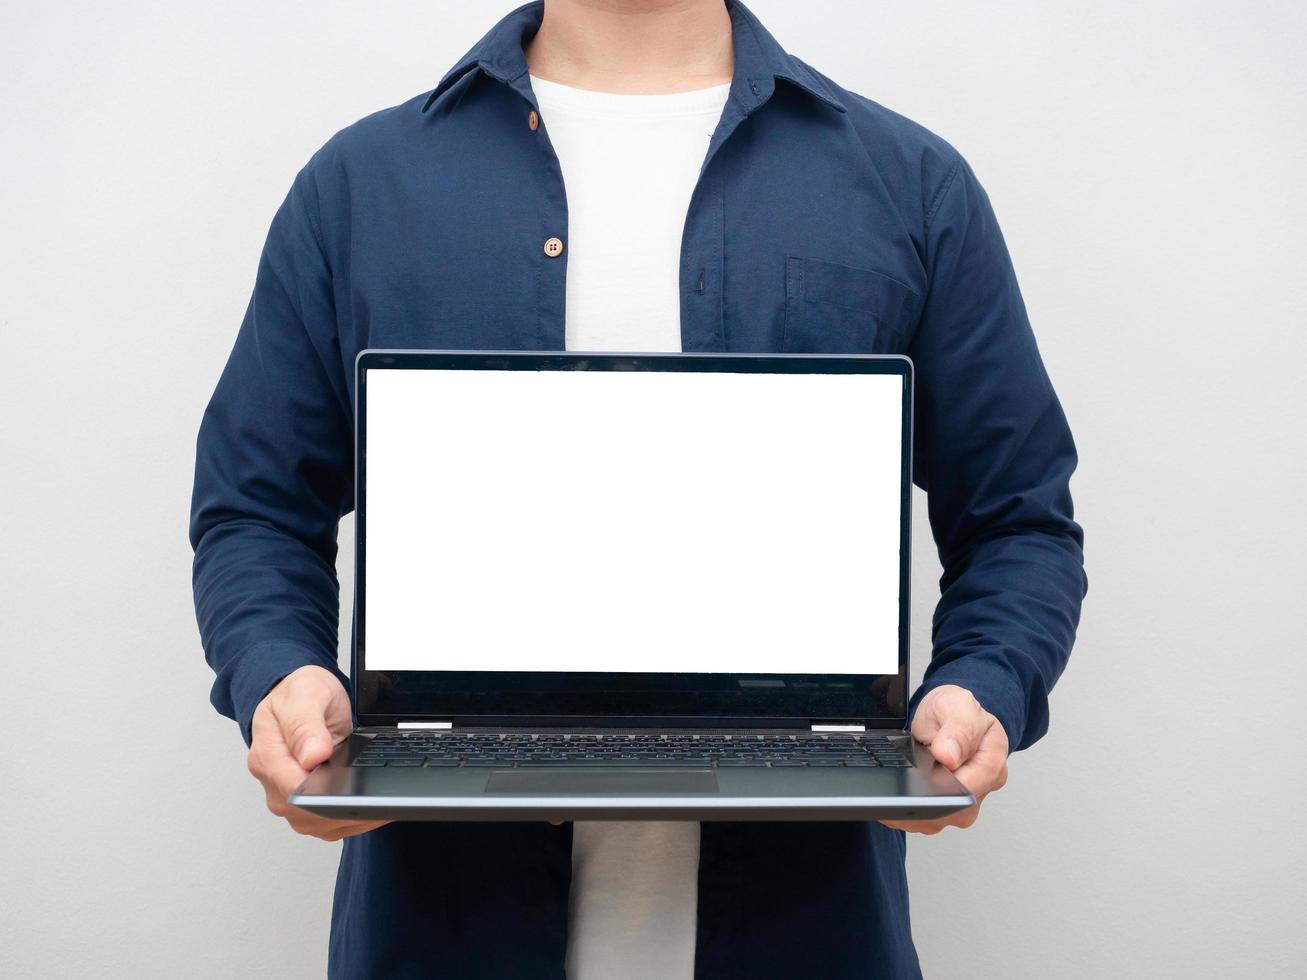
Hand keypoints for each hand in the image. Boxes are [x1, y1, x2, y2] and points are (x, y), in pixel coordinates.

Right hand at [247, 664, 388, 840]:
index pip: (294, 790)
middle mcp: (274, 780)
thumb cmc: (298, 694)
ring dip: (348, 818)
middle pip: (305, 814)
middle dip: (341, 809)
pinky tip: (369, 809)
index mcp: (268, 756)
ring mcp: (287, 795)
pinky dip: (349, 819)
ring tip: (378, 804)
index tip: (351, 788)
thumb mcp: (305, 696)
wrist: (299, 695)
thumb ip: (305, 726)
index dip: (324, 793)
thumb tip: (312, 756)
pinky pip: (325, 823)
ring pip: (317, 825)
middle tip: (375, 797)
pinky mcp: (304, 802)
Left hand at [880, 684, 1008, 834]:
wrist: (946, 716)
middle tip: (903, 786)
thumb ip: (958, 729)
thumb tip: (949, 756)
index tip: (926, 777)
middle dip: (926, 799)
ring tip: (895, 792)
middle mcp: (981, 786)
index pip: (973, 785)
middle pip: (956, 810)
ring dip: (913, 810)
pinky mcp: (945, 809)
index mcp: (991, 760)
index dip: (947, 785)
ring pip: (937, 820)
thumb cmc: (955, 711)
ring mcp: (964, 801)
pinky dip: (905, 813)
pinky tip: (894, 801)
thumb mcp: (958, 705)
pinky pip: (923, 820)